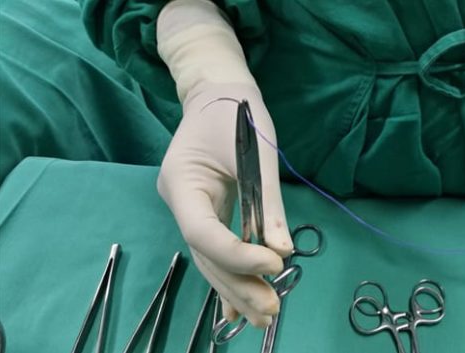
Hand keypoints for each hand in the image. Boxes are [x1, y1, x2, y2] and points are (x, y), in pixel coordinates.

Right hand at [157, 82, 293, 326]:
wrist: (217, 93)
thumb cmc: (236, 113)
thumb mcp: (256, 153)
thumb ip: (268, 203)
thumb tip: (284, 250)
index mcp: (182, 183)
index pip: (204, 232)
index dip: (237, 255)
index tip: (274, 263)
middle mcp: (180, 203)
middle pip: (205, 255)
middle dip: (238, 284)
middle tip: (271, 310)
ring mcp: (189, 210)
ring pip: (209, 258)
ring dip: (236, 288)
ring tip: (263, 316)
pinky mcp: (204, 213)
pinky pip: (215, 249)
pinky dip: (230, 274)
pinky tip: (240, 304)